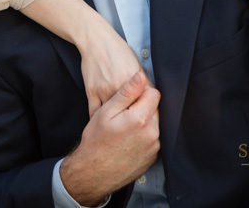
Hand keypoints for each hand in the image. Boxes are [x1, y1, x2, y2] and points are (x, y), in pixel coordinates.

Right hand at [60, 71, 160, 205]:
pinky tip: (127, 138)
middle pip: (155, 108)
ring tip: (123, 127)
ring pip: (154, 122)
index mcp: (141, 119)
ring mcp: (154, 147)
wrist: (94, 172)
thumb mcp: (105, 112)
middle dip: (142, 106)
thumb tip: (139, 76)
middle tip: (122, 113)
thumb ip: (126, 93)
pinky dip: (143, 134)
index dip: (140, 92)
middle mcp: (152, 133)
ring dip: (143, 120)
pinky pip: (153, 137)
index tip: (128, 98)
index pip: (153, 92)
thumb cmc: (96, 140)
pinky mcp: (153, 157)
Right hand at [75, 16, 143, 116]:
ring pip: (112, 116)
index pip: (145, 106)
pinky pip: (94, 112)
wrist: (96, 40)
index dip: (146, 114)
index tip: (145, 118)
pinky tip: (104, 124)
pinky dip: (100, 120)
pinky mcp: (91, 91)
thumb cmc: (117, 50)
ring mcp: (104, 90)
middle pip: (129, 113)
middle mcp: (119, 88)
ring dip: (116, 123)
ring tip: (119, 127)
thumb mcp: (137, 65)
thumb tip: (152, 98)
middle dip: (132, 120)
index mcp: (134, 82)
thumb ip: (144, 83)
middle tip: (132, 125)